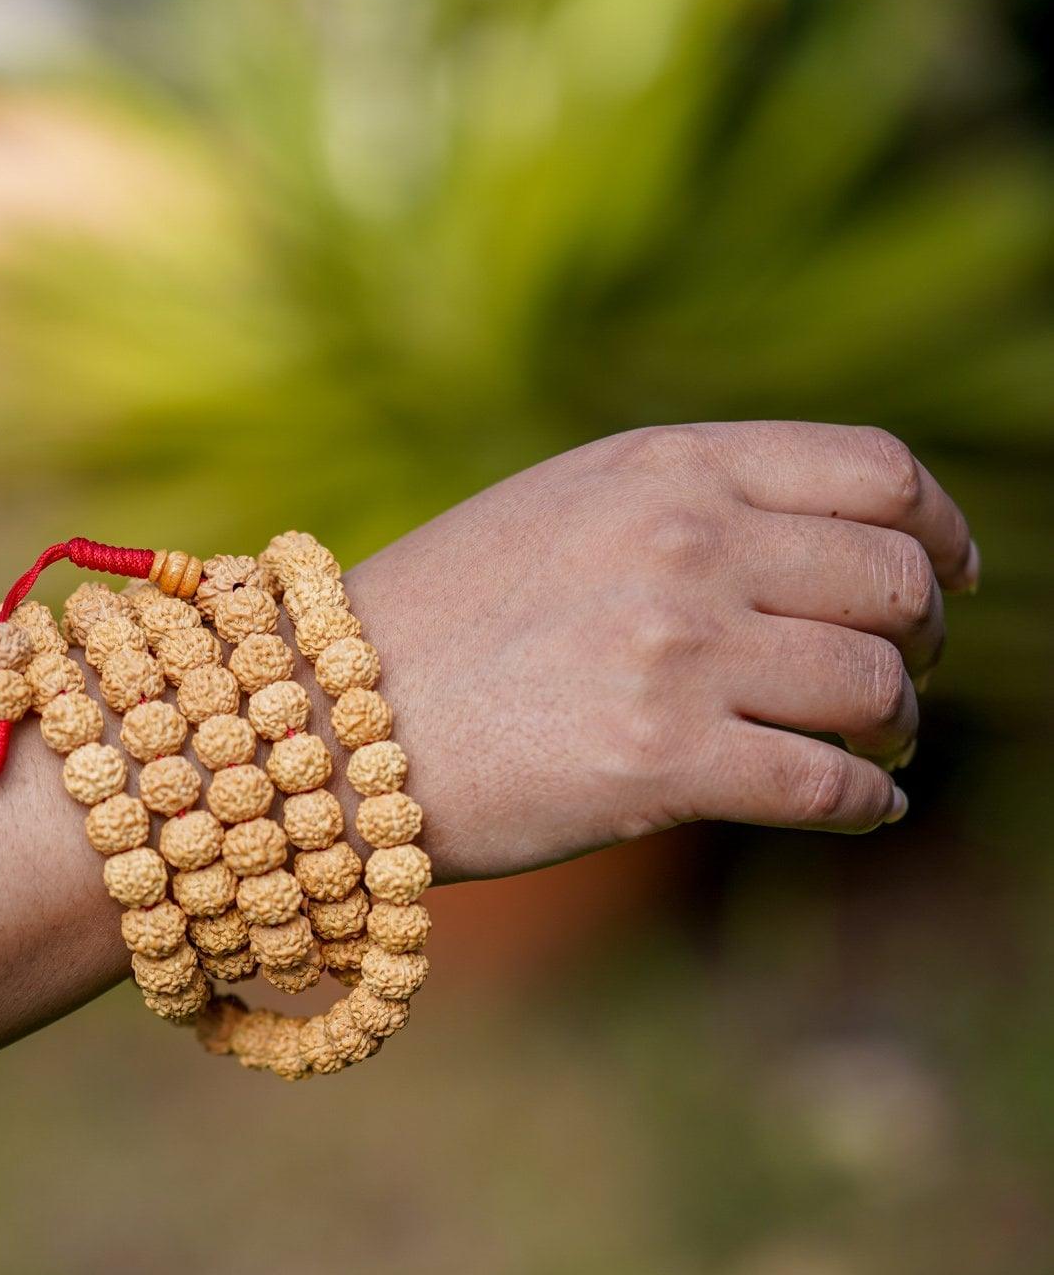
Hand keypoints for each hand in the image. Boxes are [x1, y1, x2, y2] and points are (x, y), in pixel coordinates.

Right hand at [347, 421, 976, 881]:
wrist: (324, 719)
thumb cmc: (444, 621)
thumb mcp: (568, 511)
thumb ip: (690, 507)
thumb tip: (825, 555)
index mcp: (669, 465)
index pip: (877, 472)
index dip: (941, 530)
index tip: (951, 577)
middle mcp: (687, 542)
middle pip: (895, 581)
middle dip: (925, 639)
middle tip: (903, 680)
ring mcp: (677, 651)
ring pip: (876, 687)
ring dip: (898, 727)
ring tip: (876, 749)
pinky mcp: (662, 762)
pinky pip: (827, 785)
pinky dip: (867, 805)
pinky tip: (862, 809)